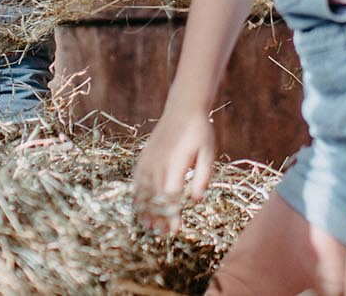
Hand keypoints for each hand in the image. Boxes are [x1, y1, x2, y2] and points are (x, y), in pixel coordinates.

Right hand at [131, 110, 216, 233]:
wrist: (182, 109)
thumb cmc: (200, 132)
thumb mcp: (208, 152)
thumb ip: (202, 176)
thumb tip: (197, 200)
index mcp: (175, 162)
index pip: (170, 195)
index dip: (172, 214)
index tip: (174, 230)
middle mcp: (158, 162)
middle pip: (155, 197)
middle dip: (158, 218)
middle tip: (163, 236)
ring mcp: (148, 160)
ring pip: (143, 191)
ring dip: (146, 210)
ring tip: (150, 228)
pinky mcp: (143, 158)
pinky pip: (137, 181)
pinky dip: (137, 196)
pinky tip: (140, 208)